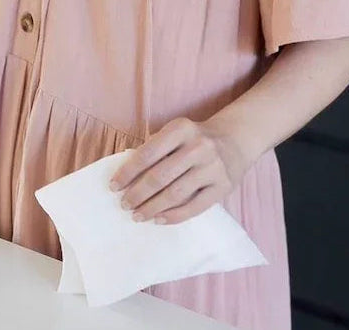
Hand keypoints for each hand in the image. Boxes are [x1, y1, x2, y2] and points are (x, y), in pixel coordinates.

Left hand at [108, 116, 251, 224]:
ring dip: (153, 207)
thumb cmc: (193, 139)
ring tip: (137, 215)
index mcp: (181, 128)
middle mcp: (198, 146)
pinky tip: (159, 219)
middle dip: (138, 193)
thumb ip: (154, 148)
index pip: (147, 153)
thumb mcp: (175, 132)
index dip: (128, 172)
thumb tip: (126, 175)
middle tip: (124, 204)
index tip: (113, 186)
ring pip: (176, 194)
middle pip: (160, 176)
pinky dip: (174, 216)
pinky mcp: (223, 188)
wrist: (235, 140)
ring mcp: (213, 168)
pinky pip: (195, 207)